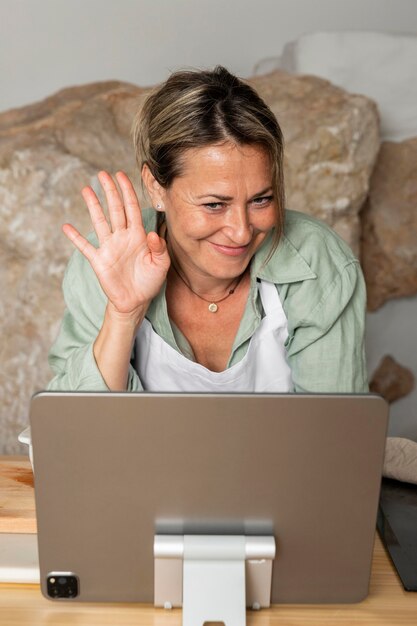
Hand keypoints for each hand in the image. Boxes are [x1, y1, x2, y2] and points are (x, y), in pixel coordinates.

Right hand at [63, 171, 169, 316]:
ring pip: (100, 222)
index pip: (132, 209)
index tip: (121, 175)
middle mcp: (122, 237)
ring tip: (86, 189)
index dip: (127, 192)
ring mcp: (109, 247)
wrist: (135, 301)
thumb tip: (152, 234)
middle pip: (115, 209)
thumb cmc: (150, 281)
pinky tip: (66, 227)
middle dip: (110, 191)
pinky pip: (85, 246)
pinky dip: (76, 237)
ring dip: (93, 206)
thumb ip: (159, 248)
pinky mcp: (99, 260)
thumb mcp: (161, 265)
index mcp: (138, 235)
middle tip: (103, 174)